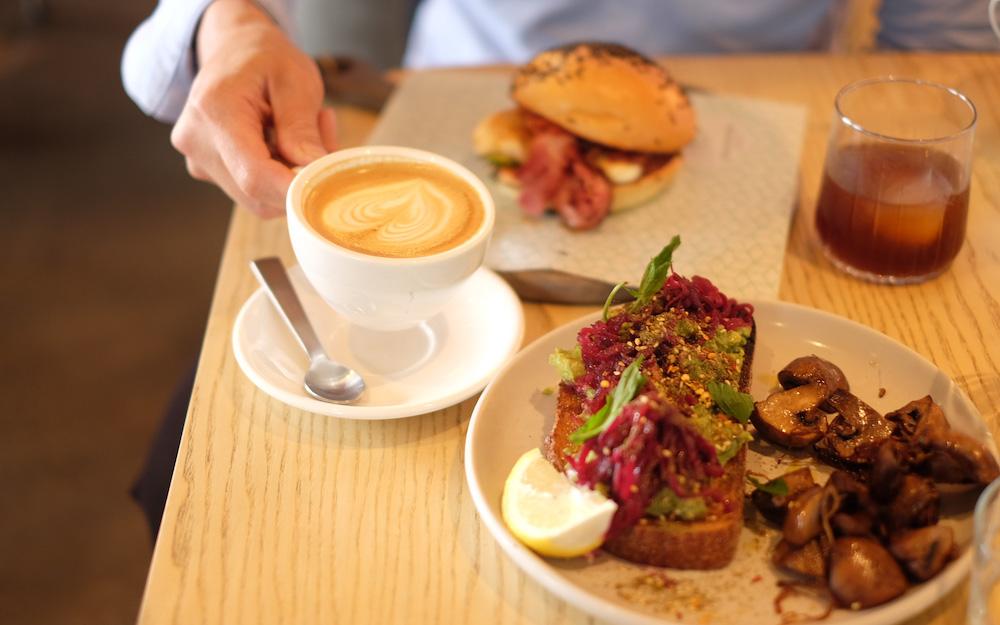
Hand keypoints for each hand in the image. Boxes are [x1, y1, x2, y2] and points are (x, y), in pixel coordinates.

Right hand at [171, 0, 336, 217]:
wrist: (234, 47)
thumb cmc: (265, 56)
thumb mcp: (295, 80)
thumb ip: (302, 127)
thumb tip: (314, 171)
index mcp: (214, 111)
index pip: (254, 175)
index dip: (294, 189)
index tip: (328, 182)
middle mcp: (197, 141)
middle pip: (256, 192)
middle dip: (298, 179)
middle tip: (324, 139)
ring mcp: (199, 159)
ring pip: (257, 197)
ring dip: (290, 176)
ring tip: (306, 132)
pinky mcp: (208, 169)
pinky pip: (251, 189)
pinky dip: (278, 175)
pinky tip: (287, 142)